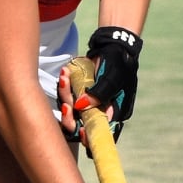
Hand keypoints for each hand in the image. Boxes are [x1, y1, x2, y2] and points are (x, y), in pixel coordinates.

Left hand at [60, 26, 141, 145]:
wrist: (112, 45)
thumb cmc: (117, 63)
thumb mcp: (112, 78)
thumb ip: (99, 94)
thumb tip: (80, 107)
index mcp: (114, 113)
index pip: (100, 134)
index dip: (88, 137)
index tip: (80, 130)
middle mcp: (99, 112)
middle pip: (79, 126)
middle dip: (69, 117)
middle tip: (66, 105)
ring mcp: (87, 104)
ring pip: (70, 111)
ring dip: (65, 97)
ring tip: (65, 78)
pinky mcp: (78, 94)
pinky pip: (66, 97)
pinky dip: (64, 87)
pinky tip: (65, 73)